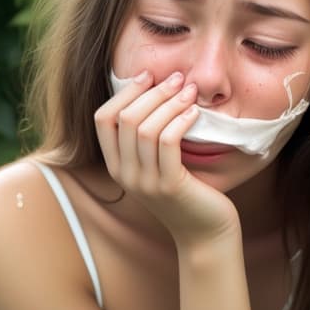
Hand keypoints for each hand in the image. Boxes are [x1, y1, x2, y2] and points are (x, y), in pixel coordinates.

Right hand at [94, 70, 239, 245]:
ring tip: (190, 91)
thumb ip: (148, 138)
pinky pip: (168, 142)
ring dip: (169, 102)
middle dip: (152, 91)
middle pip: (125, 118)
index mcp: (117, 167)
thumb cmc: (188, 193)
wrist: (205, 234)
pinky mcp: (169, 186)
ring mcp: (145, 182)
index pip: (103, 119)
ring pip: (146, 128)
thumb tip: (155, 88)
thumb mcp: (158, 165)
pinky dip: (180, 120)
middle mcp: (125, 175)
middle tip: (178, 78)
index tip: (149, 76)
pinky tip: (194, 113)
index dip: (124, 92)